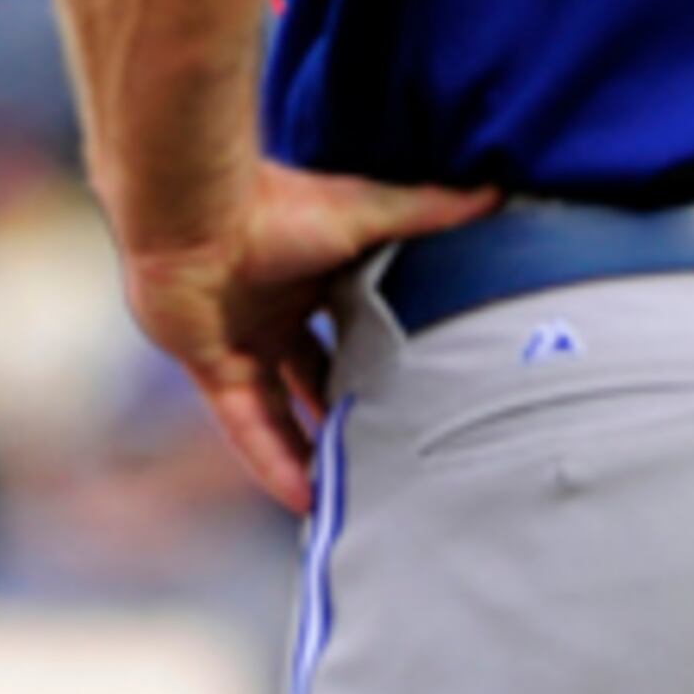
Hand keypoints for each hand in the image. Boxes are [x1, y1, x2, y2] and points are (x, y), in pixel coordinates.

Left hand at [116, 162, 495, 514]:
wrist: (198, 213)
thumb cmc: (278, 205)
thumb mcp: (368, 214)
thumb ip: (428, 212)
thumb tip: (496, 195)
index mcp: (311, 277)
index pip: (350, 329)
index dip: (377, 361)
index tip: (416, 392)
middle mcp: (273, 312)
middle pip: (314, 377)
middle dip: (344, 414)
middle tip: (386, 455)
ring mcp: (239, 342)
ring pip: (279, 413)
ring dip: (308, 453)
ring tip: (348, 498)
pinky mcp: (209, 368)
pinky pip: (244, 428)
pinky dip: (271, 462)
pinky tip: (301, 498)